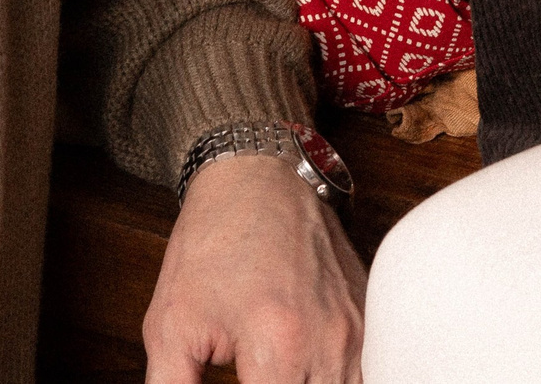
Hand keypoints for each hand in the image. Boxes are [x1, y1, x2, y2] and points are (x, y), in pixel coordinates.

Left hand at [144, 151, 365, 383]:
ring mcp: (358, 329)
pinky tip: (308, 372)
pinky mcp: (370, 316)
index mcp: (277, 345)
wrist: (258, 176)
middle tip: (250, 377)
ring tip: (274, 373)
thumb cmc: (214, 241)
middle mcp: (329, 340)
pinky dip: (342, 379)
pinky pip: (369, 372)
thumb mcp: (171, 325)